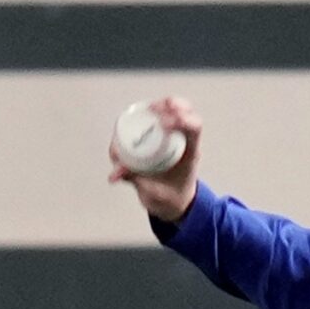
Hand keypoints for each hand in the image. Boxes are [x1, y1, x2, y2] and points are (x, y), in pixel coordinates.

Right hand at [108, 95, 202, 223]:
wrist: (174, 203)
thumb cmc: (169, 198)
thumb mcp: (155, 194)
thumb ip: (136, 181)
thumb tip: (115, 173)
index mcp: (190, 153)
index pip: (194, 128)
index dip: (181, 120)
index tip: (163, 124)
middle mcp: (183, 141)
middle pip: (184, 111)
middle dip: (169, 105)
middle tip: (152, 109)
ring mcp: (173, 138)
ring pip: (172, 110)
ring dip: (159, 105)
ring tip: (146, 109)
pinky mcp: (160, 138)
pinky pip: (156, 120)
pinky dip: (145, 115)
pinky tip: (134, 115)